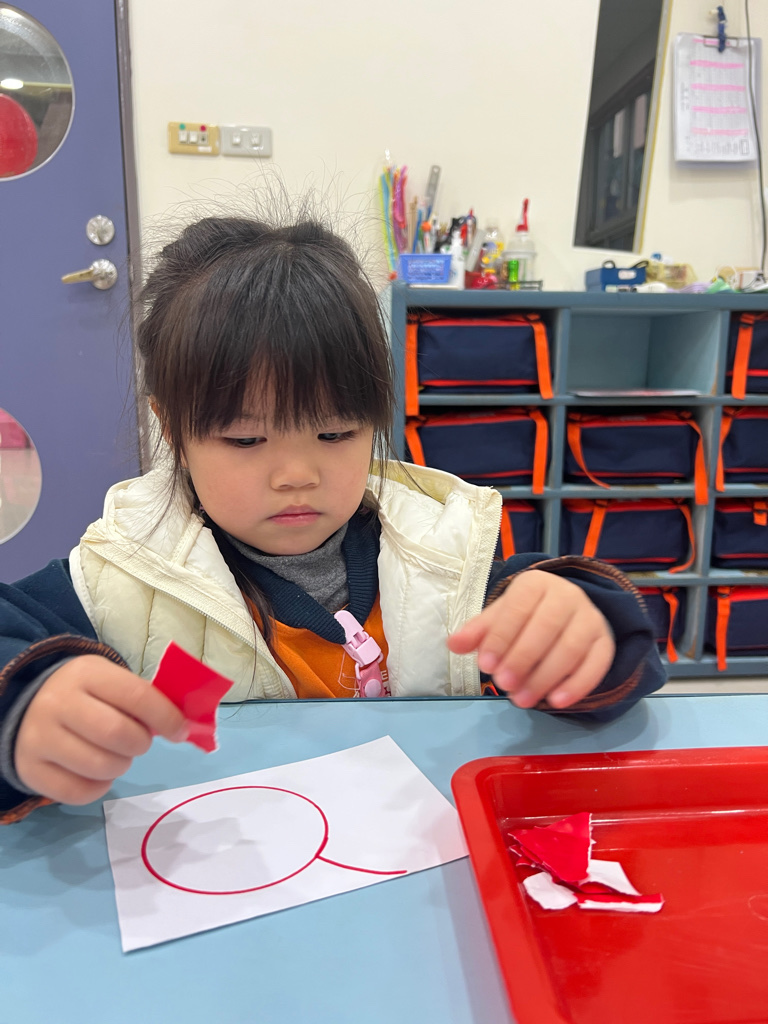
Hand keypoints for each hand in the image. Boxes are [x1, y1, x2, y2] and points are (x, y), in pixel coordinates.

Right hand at [15, 655, 187, 804]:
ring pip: (100, 767)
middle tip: (139, 742)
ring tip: (116, 754)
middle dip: (140, 743)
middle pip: (117, 734)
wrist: (30, 706)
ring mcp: (38, 738)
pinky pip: (79, 793)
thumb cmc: (87, 695)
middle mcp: (57, 703)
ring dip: (121, 766)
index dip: (167, 717)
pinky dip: (99, 787)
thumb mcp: (112, 682)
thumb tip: (181, 727)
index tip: (181, 731)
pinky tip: (97, 771)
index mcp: (86, 673)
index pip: (136, 696)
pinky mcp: (30, 770)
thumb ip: (145, 699)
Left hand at [447, 570, 615, 709]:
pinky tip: (555, 701)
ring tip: (522, 699)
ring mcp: (590, 618)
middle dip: (523, 658)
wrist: (566, 612)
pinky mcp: (605, 642)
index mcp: (536, 584)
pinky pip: (596, 664)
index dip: (502, 636)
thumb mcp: (500, 617)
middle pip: (547, 626)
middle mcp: (568, 595)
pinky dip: (577, 685)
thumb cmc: (525, 616)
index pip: (519, 606)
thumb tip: (454, 644)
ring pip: (571, 647)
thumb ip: (479, 631)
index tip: (486, 665)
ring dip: (545, 677)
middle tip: (503, 684)